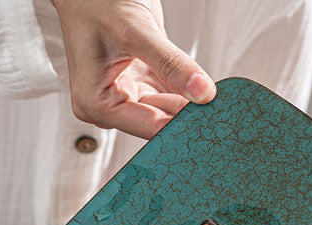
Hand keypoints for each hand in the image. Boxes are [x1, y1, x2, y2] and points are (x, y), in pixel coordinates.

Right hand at [50, 0, 215, 138]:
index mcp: (96, 102)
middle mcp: (108, 104)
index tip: (207, 122)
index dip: (179, 126)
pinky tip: (201, 88)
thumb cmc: (96, 1)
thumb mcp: (136, 32)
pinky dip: (185, 90)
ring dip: (188, 104)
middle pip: (157, 122)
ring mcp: (124, 94)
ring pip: (166, 109)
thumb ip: (170, 64)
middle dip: (185, 115)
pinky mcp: (139, 83)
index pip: (147, 126)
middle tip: (215, 110)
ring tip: (212, 100)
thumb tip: (201, 92)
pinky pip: (168, 94)